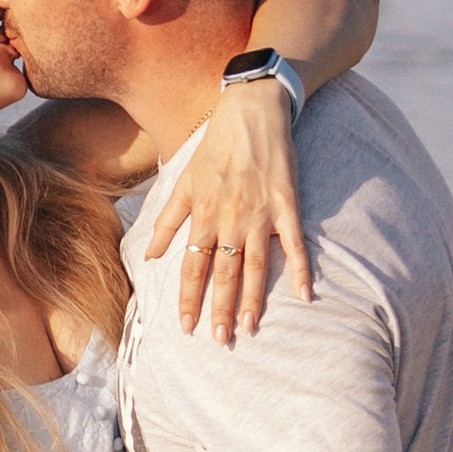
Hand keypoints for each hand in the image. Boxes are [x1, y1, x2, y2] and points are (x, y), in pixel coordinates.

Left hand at [142, 77, 310, 340]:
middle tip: (219, 341)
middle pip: (223, 274)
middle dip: (219, 310)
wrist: (252, 110)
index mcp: (204, 215)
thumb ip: (167, 221)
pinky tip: (305, 295)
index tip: (186, 328)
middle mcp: (230, 219)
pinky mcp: (288, 204)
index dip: (189, 299)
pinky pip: (295, 243)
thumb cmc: (215, 146)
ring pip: (255, 265)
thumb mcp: (183, 181)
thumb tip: (148, 255)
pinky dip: (301, 269)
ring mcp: (261, 213)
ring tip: (250, 329)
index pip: (193, 268)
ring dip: (253, 299)